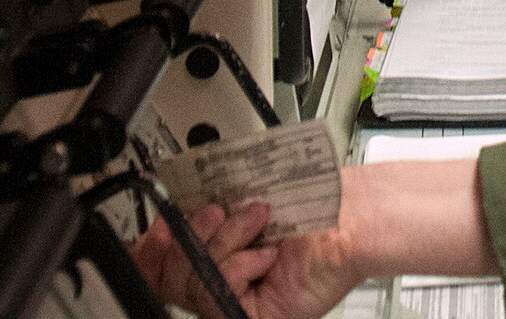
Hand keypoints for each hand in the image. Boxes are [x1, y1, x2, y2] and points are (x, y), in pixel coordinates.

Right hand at [133, 202, 362, 318]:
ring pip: (192, 285)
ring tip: (258, 220)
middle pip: (170, 277)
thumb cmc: (315, 203)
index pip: (164, 267)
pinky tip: (267, 254)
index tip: (159, 225)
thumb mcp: (246, 198)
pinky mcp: (252, 317)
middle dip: (192, 235)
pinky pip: (217, 298)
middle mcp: (225, 281)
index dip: (151, 250)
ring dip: (224, 242)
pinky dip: (238, 266)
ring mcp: (237, 303)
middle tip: (218, 210)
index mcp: (218, 253)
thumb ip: (204, 209)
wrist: (355, 214)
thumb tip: (167, 214)